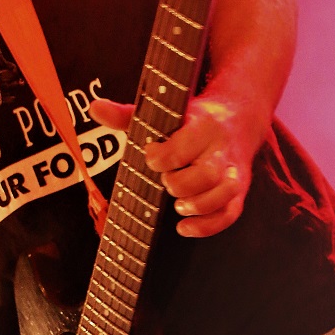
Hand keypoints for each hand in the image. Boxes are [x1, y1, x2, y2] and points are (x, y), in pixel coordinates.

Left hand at [91, 94, 255, 237]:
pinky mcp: (239, 191)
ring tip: (177, 206)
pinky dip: (207, 226)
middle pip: (206, 174)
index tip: (150, 155)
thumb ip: (127, 114)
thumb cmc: (190, 121)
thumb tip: (95, 107)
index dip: (160, 157)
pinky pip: (230, 214)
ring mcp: (233, 172)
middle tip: (165, 181)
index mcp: (203, 126)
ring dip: (196, 206)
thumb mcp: (163, 112)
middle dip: (178, 183)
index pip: (182, 147)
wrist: (235, 118)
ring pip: (223, 194)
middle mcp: (222, 149)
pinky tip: (184, 227)